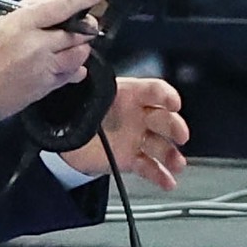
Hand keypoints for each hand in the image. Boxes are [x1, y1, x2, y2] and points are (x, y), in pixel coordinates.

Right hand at [0, 0, 104, 121]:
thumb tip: (49, 10)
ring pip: (79, 55)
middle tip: (88, 24)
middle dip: (87, 27)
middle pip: (78, 32)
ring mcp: (44, 68)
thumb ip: (26, 16)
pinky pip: (71, 75)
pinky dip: (75, 68)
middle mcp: (37, 45)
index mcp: (22, 24)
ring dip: (81, 48)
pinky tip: (71, 66)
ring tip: (73, 45)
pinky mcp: (46, 87)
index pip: (62, 6)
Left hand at [60, 76, 189, 190]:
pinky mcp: (130, 158)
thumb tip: (78, 64)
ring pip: (160, 146)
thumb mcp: (83, 90)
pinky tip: (168, 182)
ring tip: (177, 164)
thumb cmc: (79, 106)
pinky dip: (160, 176)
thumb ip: (85, 81)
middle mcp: (138, 115)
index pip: (153, 91)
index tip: (174, 103)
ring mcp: (136, 137)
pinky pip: (149, 167)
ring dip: (171, 155)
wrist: (66, 131)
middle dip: (174, 127)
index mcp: (129, 94)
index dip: (166, 95)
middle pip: (163, 119)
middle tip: (181, 135)